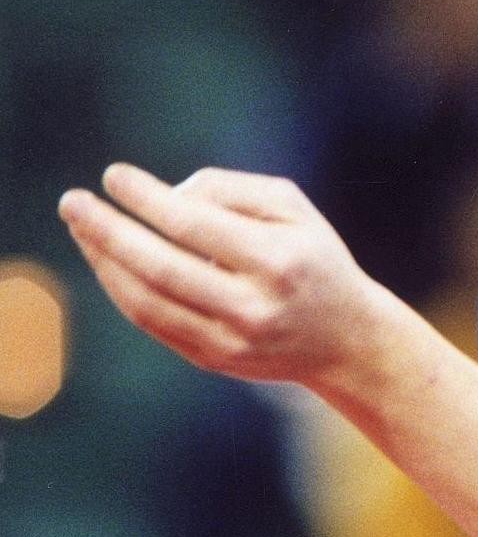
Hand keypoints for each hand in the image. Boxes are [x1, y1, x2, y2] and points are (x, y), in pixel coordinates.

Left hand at [59, 164, 389, 384]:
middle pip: (161, 267)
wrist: (345, 339)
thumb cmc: (314, 258)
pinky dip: (121, 290)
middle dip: (108, 231)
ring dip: (104, 262)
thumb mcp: (295, 210)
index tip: (113, 175)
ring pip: (147, 301)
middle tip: (72, 201)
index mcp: (279, 260)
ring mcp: (231, 339)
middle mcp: (253, 305)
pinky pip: (152, 322)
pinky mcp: (213, 361)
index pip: (196, 225)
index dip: (148, 199)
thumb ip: (234, 190)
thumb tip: (169, 195)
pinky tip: (106, 261)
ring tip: (81, 228)